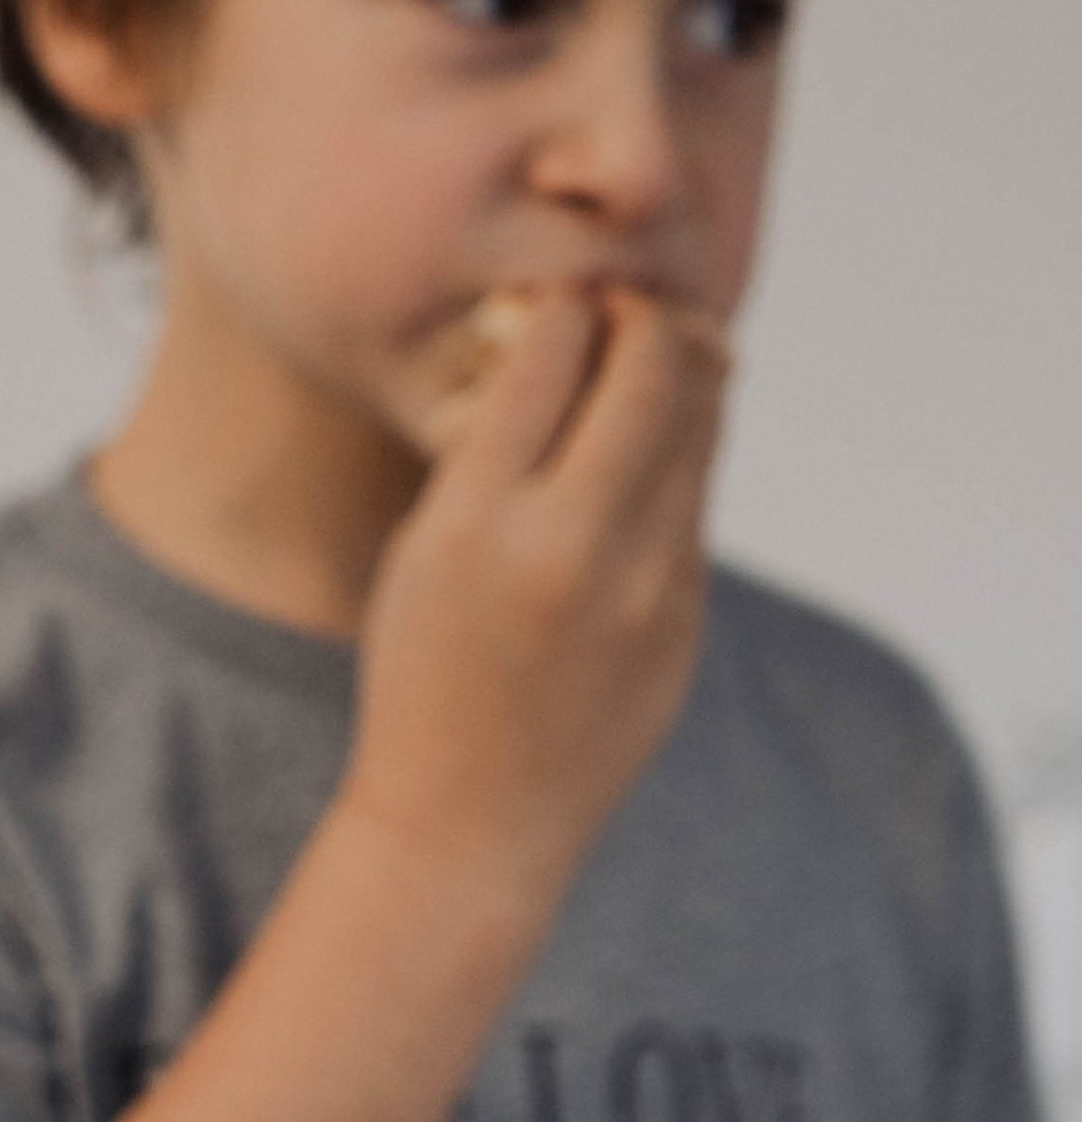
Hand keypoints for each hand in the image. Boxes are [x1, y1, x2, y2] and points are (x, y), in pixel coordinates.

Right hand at [344, 286, 731, 903]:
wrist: (470, 825)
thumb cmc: (424, 676)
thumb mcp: (421, 554)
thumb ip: (490, 449)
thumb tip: (570, 333)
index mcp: (476, 521)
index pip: (552, 348)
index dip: (563, 303)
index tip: (560, 297)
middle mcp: (568, 546)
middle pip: (651, 365)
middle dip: (643, 316)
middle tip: (625, 308)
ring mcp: (643, 587)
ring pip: (701, 422)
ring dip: (683, 372)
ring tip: (654, 357)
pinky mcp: (685, 618)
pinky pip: (697, 499)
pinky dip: (680, 455)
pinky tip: (649, 457)